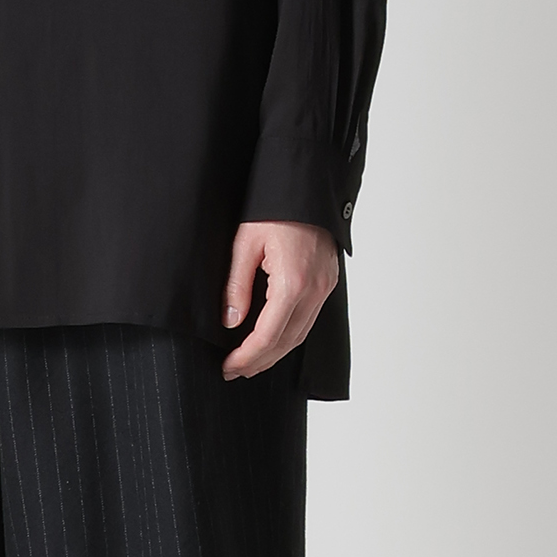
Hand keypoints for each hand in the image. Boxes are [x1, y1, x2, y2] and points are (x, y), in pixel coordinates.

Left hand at [221, 219, 339, 379]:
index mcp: (293, 283)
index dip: (247, 357)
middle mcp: (314, 290)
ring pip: (301, 334)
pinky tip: (273, 339)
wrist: (307, 185)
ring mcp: (325, 287)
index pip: (268, 336)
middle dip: (260, 361)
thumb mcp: (245, 244)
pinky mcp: (327, 282)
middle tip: (235, 371)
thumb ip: (237, 286)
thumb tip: (231, 321)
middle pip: (287, 342)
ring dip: (276, 353)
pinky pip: (309, 319)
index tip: (228, 367)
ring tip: (251, 361)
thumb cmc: (274, 208)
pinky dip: (290, 335)